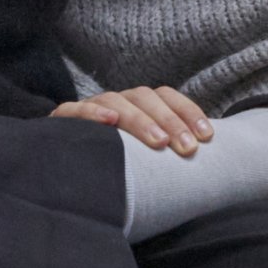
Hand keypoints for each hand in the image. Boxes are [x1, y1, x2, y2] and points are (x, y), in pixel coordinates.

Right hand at [52, 85, 214, 154]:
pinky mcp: (63, 119)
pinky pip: (74, 109)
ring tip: (158, 142)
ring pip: (116, 101)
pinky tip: (109, 122)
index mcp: (138, 105)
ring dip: (140, 119)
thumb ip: (166, 158)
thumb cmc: (116, 166)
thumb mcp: (144, 159)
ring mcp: (90, 107)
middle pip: (146, 98)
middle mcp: (117, 101)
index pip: (166, 96)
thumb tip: (207, 171)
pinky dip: (92, 113)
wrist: (60, 169)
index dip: (188, 112)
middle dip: (171, 121)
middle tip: (188, 148)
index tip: (208, 136)